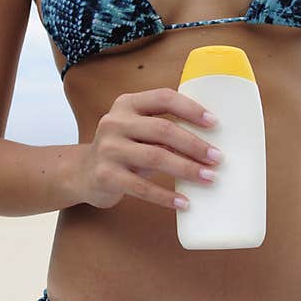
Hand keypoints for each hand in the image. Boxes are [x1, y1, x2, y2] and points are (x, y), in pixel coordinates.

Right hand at [74, 88, 222, 209]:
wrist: (83, 173)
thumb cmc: (124, 150)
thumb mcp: (139, 132)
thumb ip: (164, 129)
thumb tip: (210, 142)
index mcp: (127, 104)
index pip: (164, 98)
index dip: (191, 109)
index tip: (215, 123)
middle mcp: (115, 122)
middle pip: (163, 129)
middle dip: (195, 145)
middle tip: (218, 158)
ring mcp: (108, 149)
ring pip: (156, 157)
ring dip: (187, 169)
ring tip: (209, 178)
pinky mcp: (106, 175)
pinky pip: (142, 187)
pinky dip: (166, 196)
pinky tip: (184, 202)